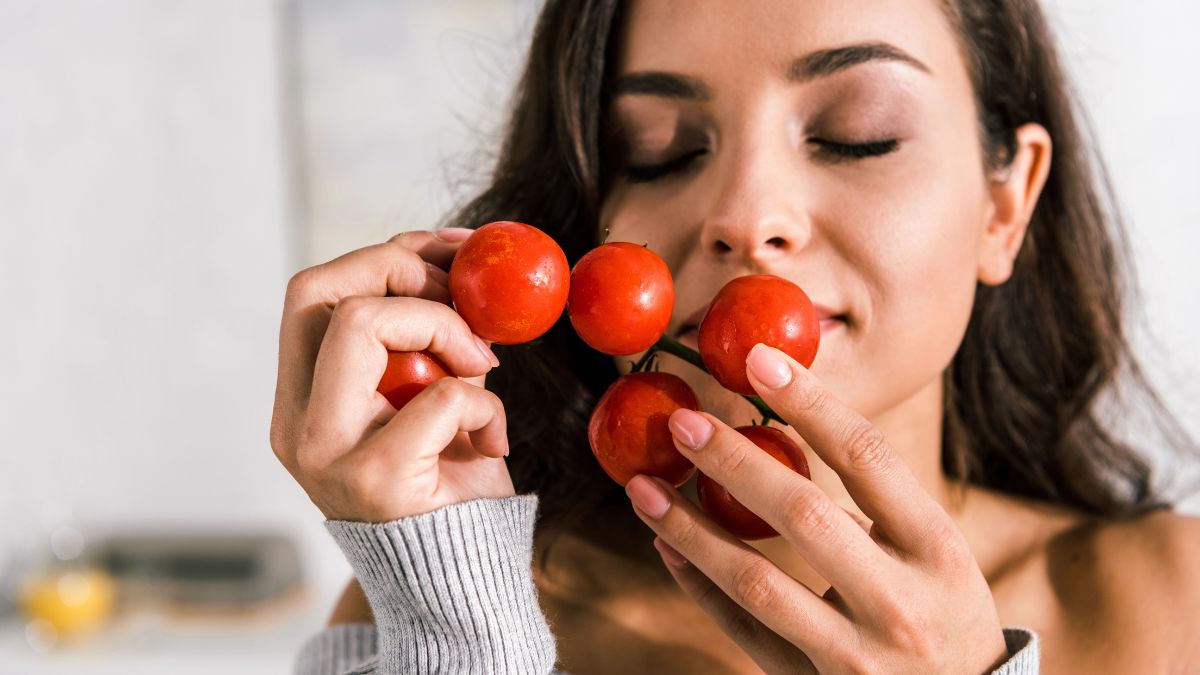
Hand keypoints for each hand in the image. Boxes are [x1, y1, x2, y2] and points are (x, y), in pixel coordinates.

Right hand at [270, 229, 514, 522]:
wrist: (459, 580)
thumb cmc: (448, 483)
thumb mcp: (426, 398)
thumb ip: (419, 342)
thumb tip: (454, 255)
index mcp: (301, 402)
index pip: (310, 294)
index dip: (383, 256)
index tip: (452, 252)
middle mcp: (298, 425)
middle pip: (321, 292)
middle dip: (404, 272)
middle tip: (465, 302)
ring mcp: (327, 454)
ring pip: (360, 324)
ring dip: (444, 328)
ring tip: (482, 368)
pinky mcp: (375, 479)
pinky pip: (439, 394)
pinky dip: (484, 401)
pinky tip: (493, 438)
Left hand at [625, 343, 1007, 673]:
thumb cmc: (944, 612)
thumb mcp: (936, 554)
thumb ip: (875, 500)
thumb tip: (786, 420)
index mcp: (937, 549)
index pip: (868, 458)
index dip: (811, 402)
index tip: (758, 361)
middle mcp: (901, 602)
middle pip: (804, 514)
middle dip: (735, 462)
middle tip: (682, 423)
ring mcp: (856, 654)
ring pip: (756, 581)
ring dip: (690, 529)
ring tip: (644, 488)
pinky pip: (744, 631)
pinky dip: (700, 586)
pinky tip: (668, 547)